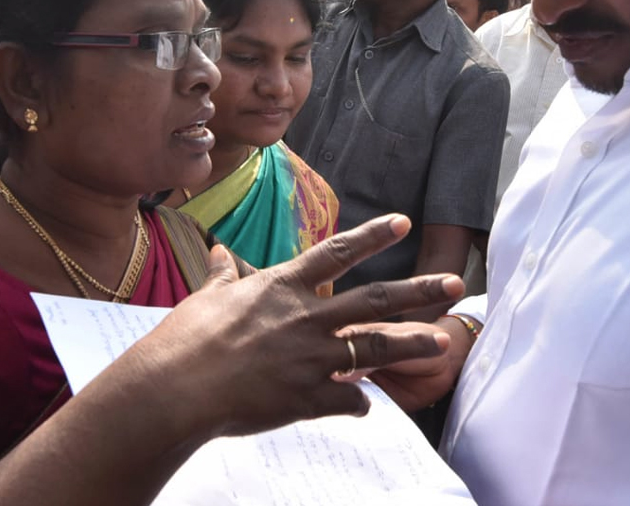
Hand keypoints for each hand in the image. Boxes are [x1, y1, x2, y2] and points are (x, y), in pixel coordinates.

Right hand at [125, 215, 463, 440]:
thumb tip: (218, 251)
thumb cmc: (186, 339)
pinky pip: (345, 400)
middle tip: (454, 282)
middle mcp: (304, 317)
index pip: (337, 253)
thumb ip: (223, 274)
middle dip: (418, 290)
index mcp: (282, 286)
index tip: (402, 222)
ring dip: (411, 343)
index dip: (373, 236)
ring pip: (373, 347)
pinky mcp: (306, 397)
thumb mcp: (208, 297)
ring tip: (443, 340)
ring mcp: (309, 358)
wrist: (176, 387)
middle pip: (373, 298)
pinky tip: (364, 406)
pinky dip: (357, 402)